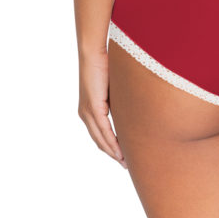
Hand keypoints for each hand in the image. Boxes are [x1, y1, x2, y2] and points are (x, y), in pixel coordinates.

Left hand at [78, 49, 127, 168]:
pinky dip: (112, 143)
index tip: (123, 157)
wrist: (93, 52)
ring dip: (113, 152)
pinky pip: (103, 130)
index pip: (99, 134)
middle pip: (99, 141)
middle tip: (126, 165)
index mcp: (88, 109)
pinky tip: (120, 152)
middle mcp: (84, 113)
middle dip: (113, 154)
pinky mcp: (93, 107)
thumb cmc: (105, 64)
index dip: (110, 147)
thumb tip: (134, 105)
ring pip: (101, 139)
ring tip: (125, 162)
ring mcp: (87, 112)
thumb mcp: (114, 87)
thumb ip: (120, 100)